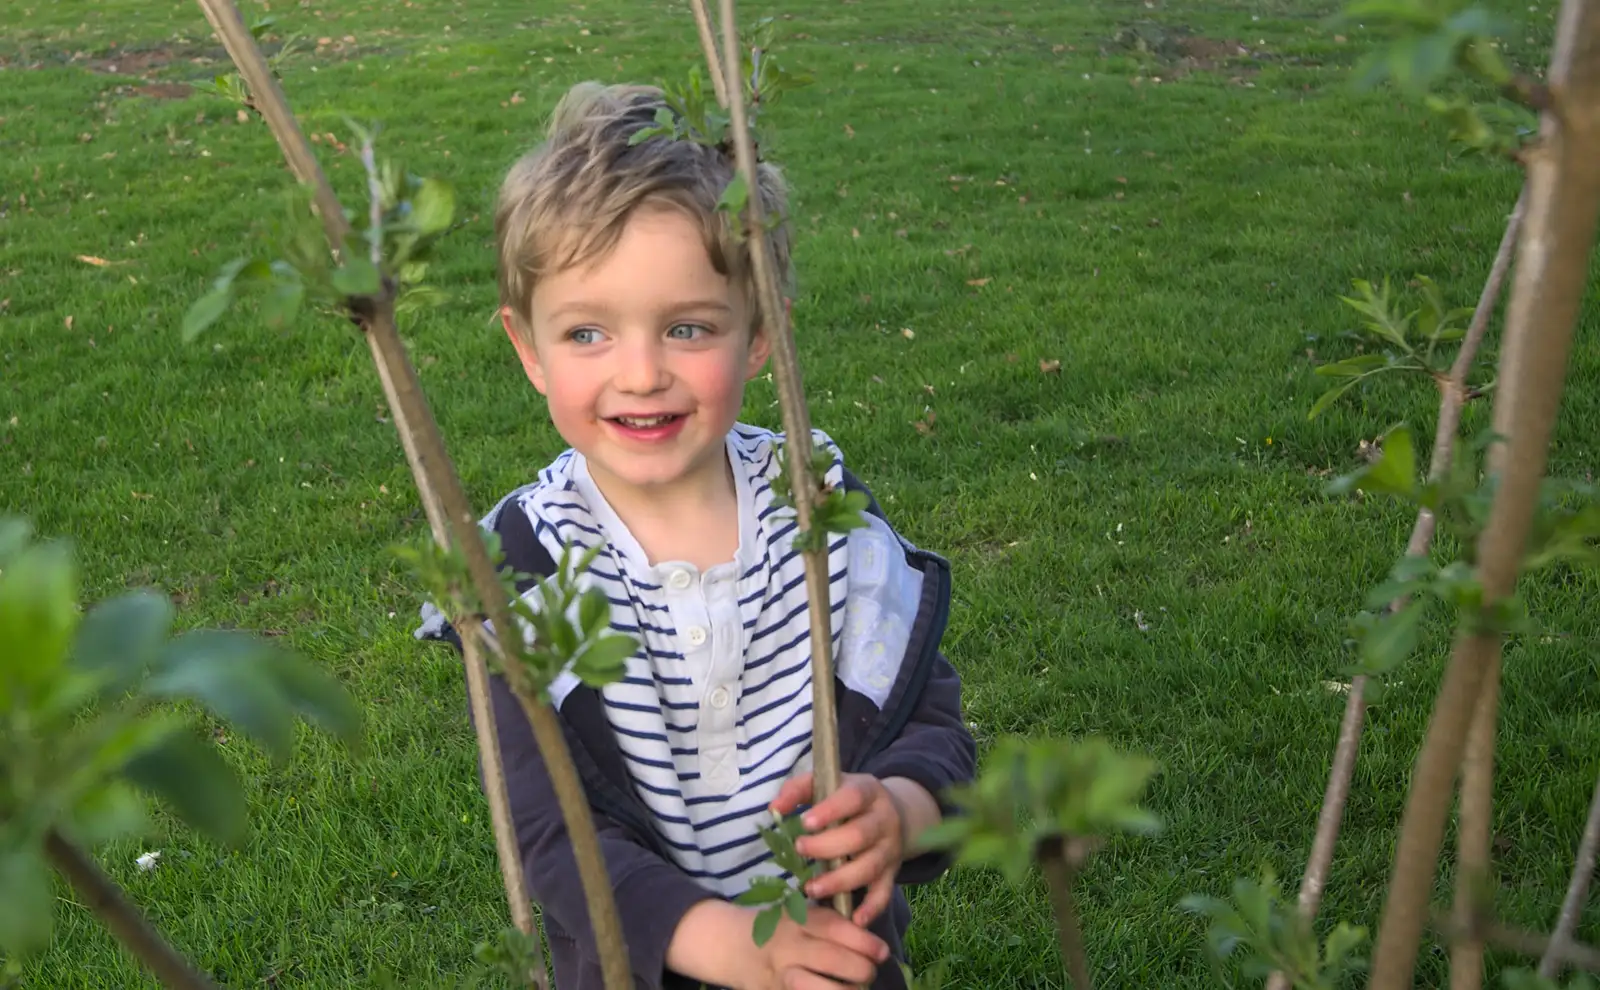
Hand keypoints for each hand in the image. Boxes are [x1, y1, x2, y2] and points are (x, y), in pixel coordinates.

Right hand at [749, 904, 887, 989]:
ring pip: (818, 989)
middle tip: (870, 972)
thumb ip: (827, 923)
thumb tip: (870, 941)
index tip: (882, 951)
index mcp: (794, 920)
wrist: (729, 945)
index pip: (833, 928)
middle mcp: (786, 947)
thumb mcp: (797, 914)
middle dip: (861, 969)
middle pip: (831, 959)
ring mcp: (778, 976)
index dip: (863, 941)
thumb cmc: (776, 929)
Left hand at [770, 772, 907, 927]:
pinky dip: (871, 908)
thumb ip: (798, 790)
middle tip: (799, 850)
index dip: (830, 811)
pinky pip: (883, 894)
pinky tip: (853, 919)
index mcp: (868, 792)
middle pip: (859, 835)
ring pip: (868, 867)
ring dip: (839, 881)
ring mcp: (889, 849)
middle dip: (827, 847)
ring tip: (811, 889)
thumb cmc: (847, 800)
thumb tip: (774, 809)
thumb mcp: (828, 784)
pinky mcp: (891, 873)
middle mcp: (883, 821)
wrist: (893, 812)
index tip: (804, 823)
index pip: (853, 797)